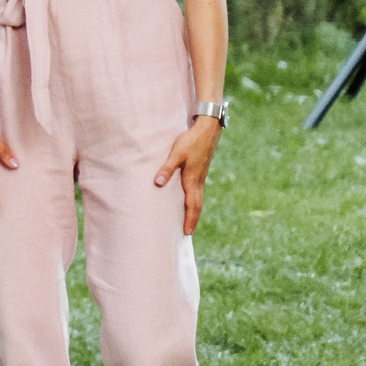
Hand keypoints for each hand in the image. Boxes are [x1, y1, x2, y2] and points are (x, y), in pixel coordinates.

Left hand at [155, 115, 220, 235]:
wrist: (207, 131)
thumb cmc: (190, 141)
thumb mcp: (176, 153)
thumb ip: (166, 168)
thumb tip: (157, 183)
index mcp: (193, 180)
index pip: (192, 205)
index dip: (189, 219)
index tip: (187, 233)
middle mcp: (198, 182)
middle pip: (197, 206)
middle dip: (192, 220)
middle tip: (188, 233)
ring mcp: (200, 178)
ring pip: (197, 199)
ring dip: (193, 211)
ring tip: (187, 222)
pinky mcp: (198, 173)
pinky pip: (196, 192)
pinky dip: (193, 201)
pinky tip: (188, 202)